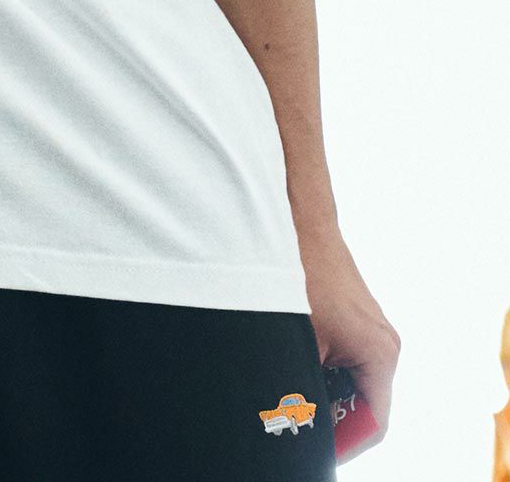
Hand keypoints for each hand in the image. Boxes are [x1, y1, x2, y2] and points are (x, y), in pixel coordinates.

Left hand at [297, 223, 399, 459]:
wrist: (298, 222)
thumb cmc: (299, 275)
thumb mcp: (298, 340)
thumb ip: (302, 385)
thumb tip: (292, 419)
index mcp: (380, 355)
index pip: (373, 424)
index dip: (343, 443)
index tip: (313, 447)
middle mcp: (385, 346)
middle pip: (362, 405)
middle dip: (329, 417)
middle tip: (292, 418)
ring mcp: (372, 332)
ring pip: (350, 382)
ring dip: (321, 390)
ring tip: (287, 386)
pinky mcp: (356, 320)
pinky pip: (344, 360)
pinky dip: (321, 368)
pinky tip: (293, 357)